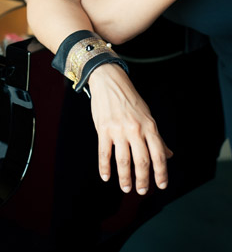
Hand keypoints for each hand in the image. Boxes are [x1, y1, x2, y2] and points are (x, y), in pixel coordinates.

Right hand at [88, 63, 172, 194]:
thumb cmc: (130, 99)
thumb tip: (168, 155)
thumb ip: (157, 137)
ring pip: (123, 161)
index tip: (161, 185)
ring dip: (125, 178)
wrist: (110, 81)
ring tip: (126, 188)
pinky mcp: (103, 129)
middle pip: (142, 161)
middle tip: (141, 191)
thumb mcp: (147, 116)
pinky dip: (105, 167)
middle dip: (143, 180)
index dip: (161, 173)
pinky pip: (104, 153)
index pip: (159, 155)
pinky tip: (106, 177)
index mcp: (149, 126)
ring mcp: (119, 130)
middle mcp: (136, 129)